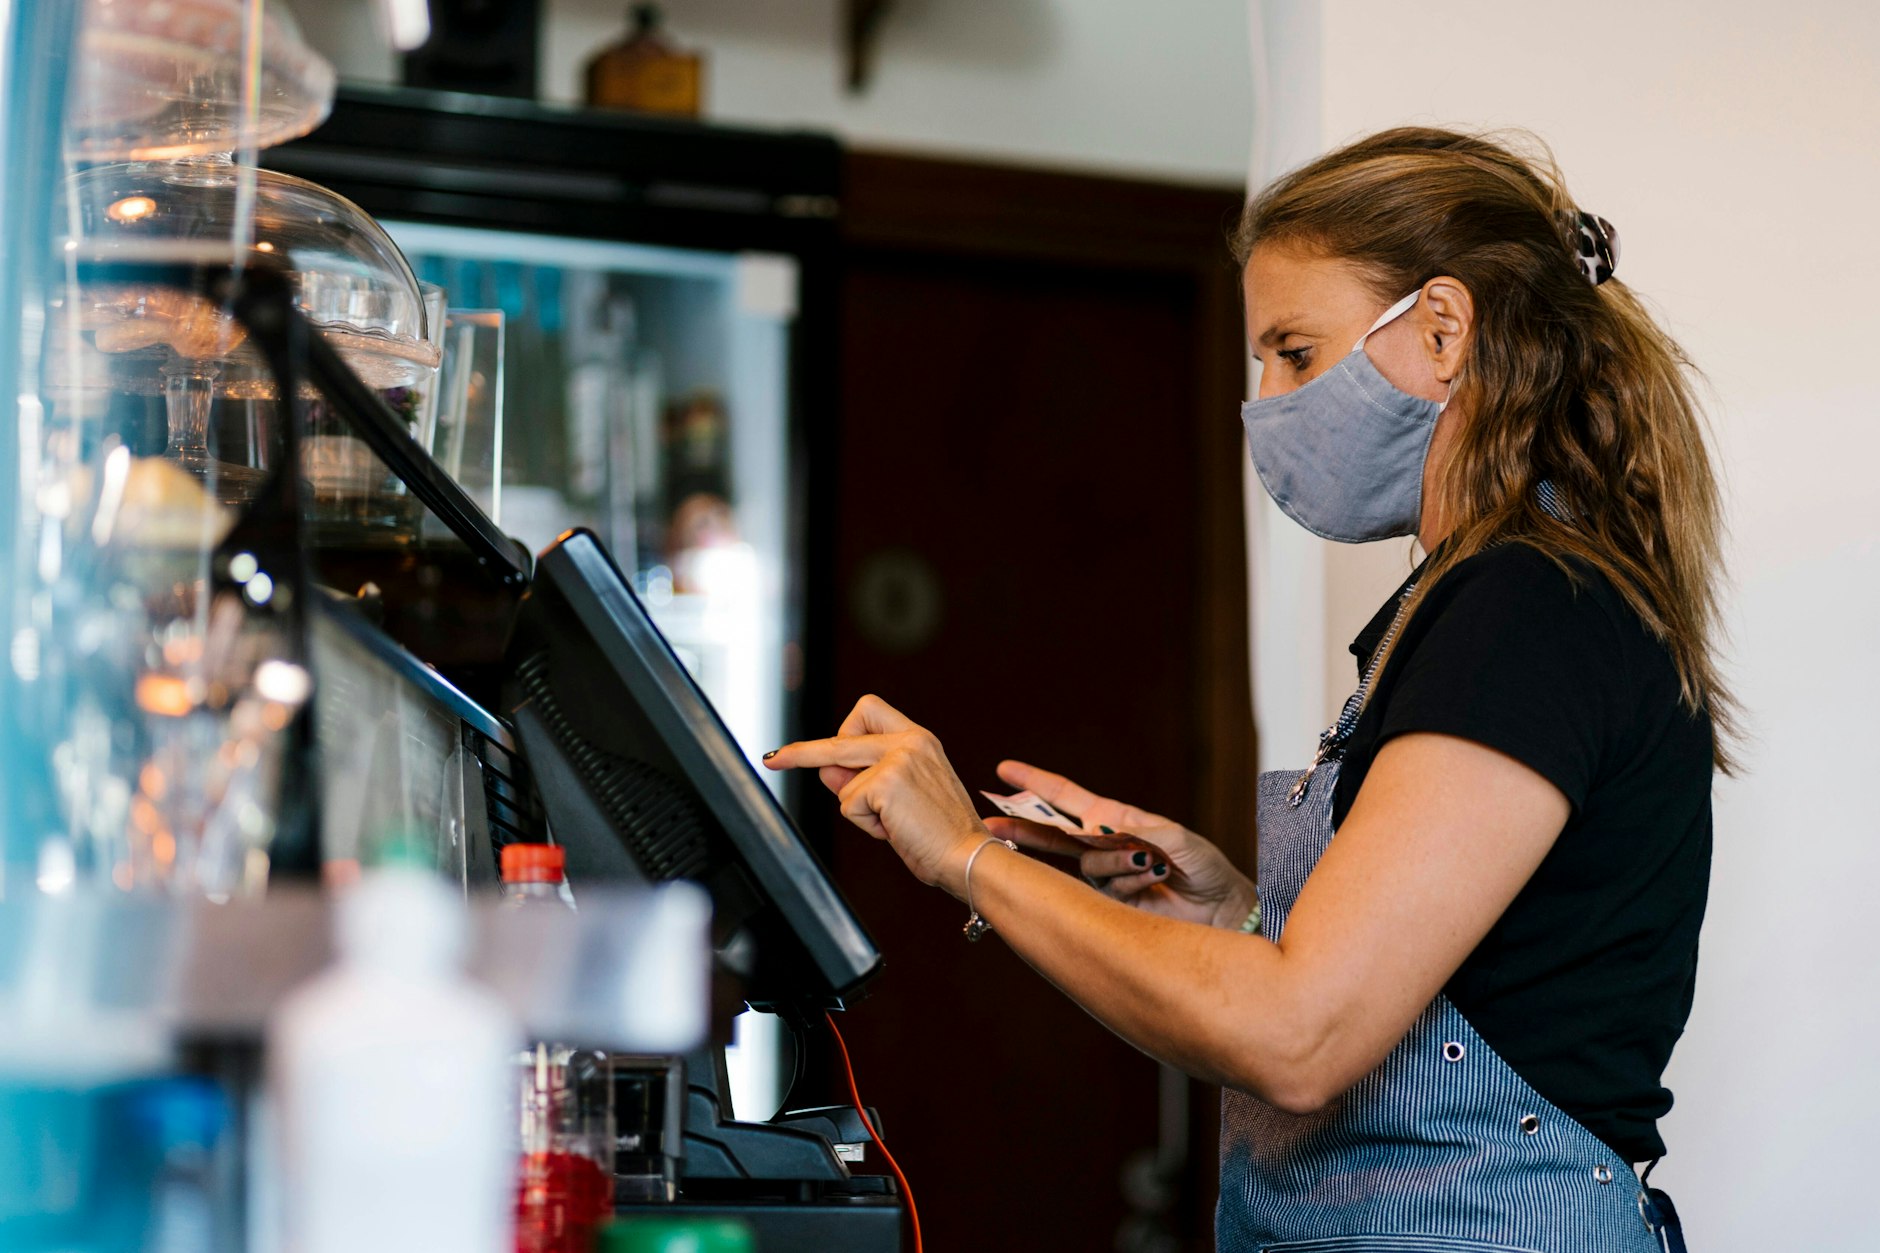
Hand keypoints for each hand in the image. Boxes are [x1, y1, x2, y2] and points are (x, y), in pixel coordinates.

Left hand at [763, 695, 989, 893]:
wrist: (968, 856)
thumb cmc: (940, 834)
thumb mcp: (901, 798)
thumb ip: (865, 777)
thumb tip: (826, 769)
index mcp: (919, 740)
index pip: (868, 711)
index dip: (841, 730)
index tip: (816, 745)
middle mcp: (909, 741)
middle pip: (840, 738)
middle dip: (801, 752)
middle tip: (775, 759)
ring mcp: (897, 758)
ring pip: (843, 783)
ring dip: (860, 811)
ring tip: (894, 823)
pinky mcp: (885, 781)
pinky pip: (849, 806)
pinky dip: (866, 825)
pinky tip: (894, 830)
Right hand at [989, 760, 1255, 927]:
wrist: (1219, 909)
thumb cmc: (1203, 866)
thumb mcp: (1177, 838)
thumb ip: (1138, 830)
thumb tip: (1100, 829)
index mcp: (1114, 818)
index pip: (1066, 798)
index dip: (1035, 784)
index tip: (1004, 771)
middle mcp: (1102, 844)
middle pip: (1051, 832)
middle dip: (1022, 826)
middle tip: (990, 822)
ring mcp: (1104, 874)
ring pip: (1084, 865)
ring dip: (1117, 863)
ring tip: (1151, 865)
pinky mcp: (1108, 903)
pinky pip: (1101, 890)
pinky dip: (1126, 882)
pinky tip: (1151, 880)